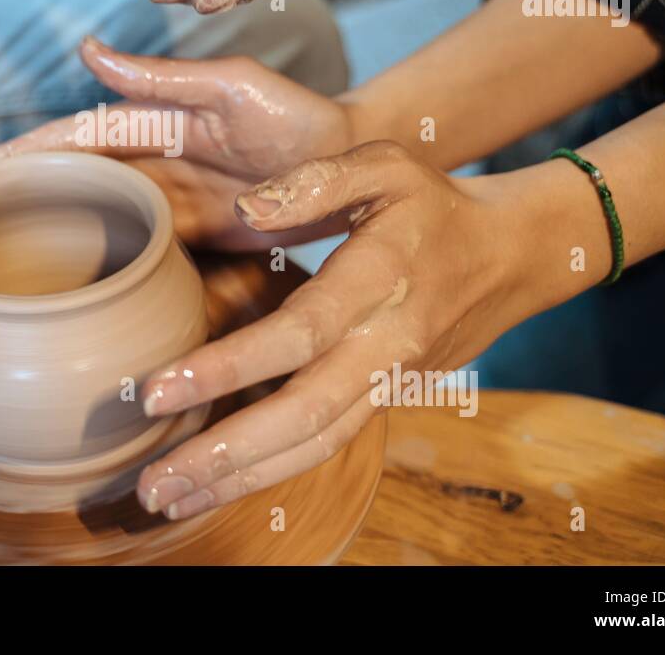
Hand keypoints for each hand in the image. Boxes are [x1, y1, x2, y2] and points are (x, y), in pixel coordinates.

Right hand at [0, 37, 356, 248]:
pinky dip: (96, 263)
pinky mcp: (191, 238)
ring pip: (92, 219)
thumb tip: (88, 52)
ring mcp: (169, 203)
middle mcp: (153, 162)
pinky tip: (64, 290)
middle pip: (69, 181)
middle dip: (13, 196)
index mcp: (155, 121)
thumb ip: (165, 79)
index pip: (73, 138)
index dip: (20, 154)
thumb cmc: (299, 118)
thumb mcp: (234, 89)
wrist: (351, 166)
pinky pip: (132, 250)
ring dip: (43, 235)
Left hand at [133, 142, 536, 519]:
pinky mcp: (386, 399)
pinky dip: (271, 470)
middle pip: (303, 414)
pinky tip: (219, 483)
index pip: (297, 334)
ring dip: (241, 479)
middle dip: (225, 454)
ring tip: (171, 500)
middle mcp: (387, 344)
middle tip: (152, 484)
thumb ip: (316, 180)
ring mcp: (390, 381)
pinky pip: (326, 443)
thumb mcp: (385, 163)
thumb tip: (247, 208)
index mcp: (380, 280)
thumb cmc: (434, 204)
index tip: (157, 391)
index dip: (227, 367)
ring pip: (316, 444)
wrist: (511, 256)